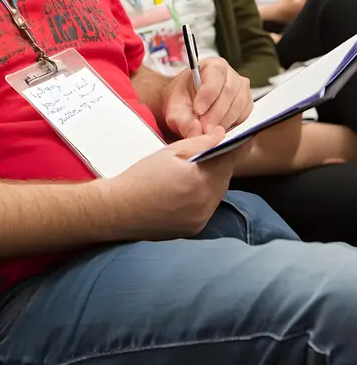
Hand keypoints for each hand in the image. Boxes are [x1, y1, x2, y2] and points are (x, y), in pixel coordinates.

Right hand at [99, 130, 251, 240]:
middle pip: (225, 178)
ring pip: (216, 194)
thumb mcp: (169, 152)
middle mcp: (205, 203)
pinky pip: (206, 208)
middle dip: (221, 164)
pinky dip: (202, 196)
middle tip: (212, 152)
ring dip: (213, 181)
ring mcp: (201, 219)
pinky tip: (186, 190)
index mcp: (201, 180)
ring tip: (196, 171)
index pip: (230, 160)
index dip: (239, 147)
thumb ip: (200, 143)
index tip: (245, 138)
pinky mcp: (193, 229)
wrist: (119, 209)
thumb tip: (221, 135)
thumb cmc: (141, 176)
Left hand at [161, 57, 252, 137]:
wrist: (187, 105)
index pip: (215, 74)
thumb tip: (196, 132)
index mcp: (211, 65)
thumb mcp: (175, 109)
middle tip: (204, 128)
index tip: (198, 110)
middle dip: (215, 113)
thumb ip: (183, 120)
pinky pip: (244, 115)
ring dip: (223, 121)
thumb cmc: (182, 100)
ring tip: (208, 130)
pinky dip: (231, 124)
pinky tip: (217, 128)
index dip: (208, 93)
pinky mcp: (246, 104)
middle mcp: (229, 74)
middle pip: (229, 91)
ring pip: (238, 105)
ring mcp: (241, 88)